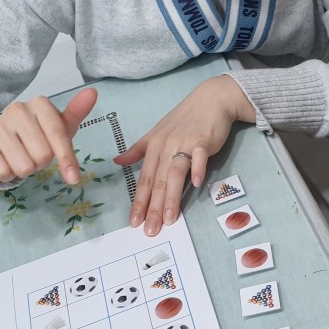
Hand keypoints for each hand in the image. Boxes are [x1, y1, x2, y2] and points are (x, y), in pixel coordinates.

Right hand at [0, 88, 97, 184]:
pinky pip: (3, 173)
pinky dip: (9, 175)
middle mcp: (17, 110)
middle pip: (42, 155)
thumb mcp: (60, 125)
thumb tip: (92, 93)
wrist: (2, 136)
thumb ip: (77, 112)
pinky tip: (7, 161)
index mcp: (40, 104)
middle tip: (36, 153)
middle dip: (43, 162)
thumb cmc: (38, 132)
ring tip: (22, 157)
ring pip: (24, 167)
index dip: (67, 159)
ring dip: (27, 170)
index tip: (73, 178)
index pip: (58, 135)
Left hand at [115, 75, 255, 235]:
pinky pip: (198, 157)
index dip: (139, 201)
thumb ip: (138, 150)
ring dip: (171, 196)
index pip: (144, 178)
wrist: (211, 99)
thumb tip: (117, 160)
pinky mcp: (203, 140)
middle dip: (153, 207)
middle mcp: (166, 145)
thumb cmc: (184, 118)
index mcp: (153, 145)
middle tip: (149, 230)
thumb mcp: (157, 133)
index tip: (134, 222)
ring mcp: (184, 142)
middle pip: (157, 180)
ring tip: (169, 219)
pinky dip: (197, 170)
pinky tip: (195, 185)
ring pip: (175, 173)